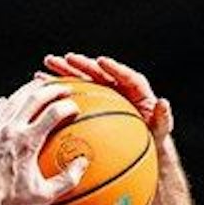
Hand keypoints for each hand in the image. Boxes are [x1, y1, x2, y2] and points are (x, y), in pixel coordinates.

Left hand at [0, 78, 88, 204]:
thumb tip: (82, 163)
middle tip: (64, 88)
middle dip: (52, 89)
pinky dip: (6, 103)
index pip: (53, 113)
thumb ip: (67, 180)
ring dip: (30, 89)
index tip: (75, 107)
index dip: (67, 106)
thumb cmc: (9, 201)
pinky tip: (11, 101)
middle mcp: (10, 130)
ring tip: (41, 87)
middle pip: (34, 97)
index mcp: (27, 142)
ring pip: (14, 99)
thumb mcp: (44, 195)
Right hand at [41, 52, 172, 138]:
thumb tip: (163, 103)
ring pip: (81, 78)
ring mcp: (101, 92)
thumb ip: (163, 117)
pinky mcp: (89, 101)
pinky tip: (40, 83)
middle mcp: (116, 85)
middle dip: (83, 65)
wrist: (139, 146)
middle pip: (98, 72)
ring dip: (65, 70)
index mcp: (135, 89)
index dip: (114, 68)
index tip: (102, 62)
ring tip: (48, 63)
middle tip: (68, 58)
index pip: (125, 76)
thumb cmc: (151, 138)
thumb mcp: (161, 130)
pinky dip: (58, 88)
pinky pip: (72, 93)